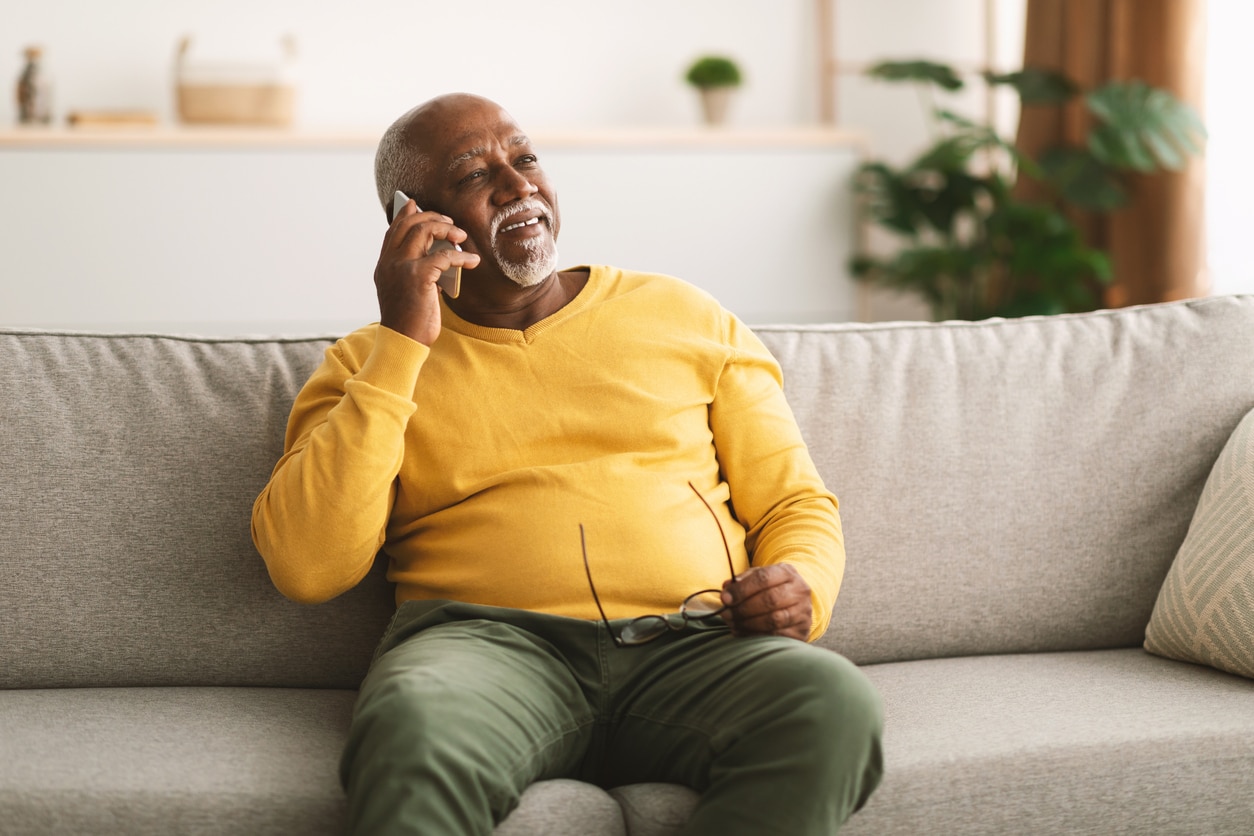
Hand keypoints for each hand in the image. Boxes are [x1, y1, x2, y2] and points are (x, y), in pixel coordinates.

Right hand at [374, 199, 479, 345]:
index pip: (393, 231)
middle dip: (432, 217)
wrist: (403, 342)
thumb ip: (417, 272)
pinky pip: (444, 256)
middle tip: (450, 223)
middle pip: (409, 224)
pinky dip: (462, 256)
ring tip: (460, 236)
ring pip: (423, 230)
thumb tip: (439, 258)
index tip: (416, 204)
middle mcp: (389, 262)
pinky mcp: (418, 276)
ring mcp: (401, 267)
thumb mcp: (408, 292)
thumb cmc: (409, 321)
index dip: (405, 215)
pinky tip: (472, 260)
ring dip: (446, 229)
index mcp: (384, 265)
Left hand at [720, 563, 812, 640]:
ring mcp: (803, 612)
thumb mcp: (758, 577)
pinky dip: (756, 636)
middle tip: (726, 614)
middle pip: (770, 599)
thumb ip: (742, 581)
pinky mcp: (802, 631)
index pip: (763, 578)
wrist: (796, 602)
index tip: (725, 598)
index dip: (742, 589)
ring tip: (733, 624)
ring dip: (748, 624)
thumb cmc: (771, 588)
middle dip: (743, 608)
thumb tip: (727, 589)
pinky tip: (743, 632)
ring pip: (774, 619)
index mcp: (787, 572)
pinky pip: (777, 636)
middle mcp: (800, 591)